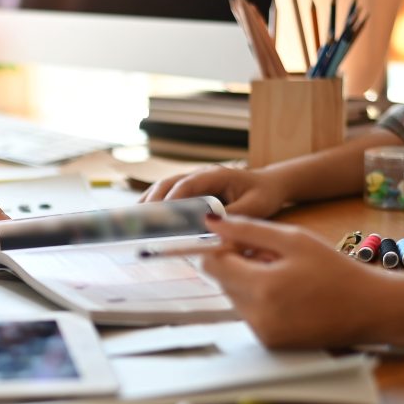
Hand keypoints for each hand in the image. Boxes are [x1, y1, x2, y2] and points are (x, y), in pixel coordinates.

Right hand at [141, 166, 287, 217]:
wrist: (269, 185)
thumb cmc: (263, 195)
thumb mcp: (255, 207)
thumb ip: (234, 217)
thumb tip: (213, 229)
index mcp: (216, 175)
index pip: (187, 184)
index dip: (172, 199)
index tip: (162, 216)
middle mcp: (200, 175)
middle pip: (168, 184)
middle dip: (153, 202)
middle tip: (141, 221)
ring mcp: (194, 181)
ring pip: (164, 188)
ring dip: (149, 203)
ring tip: (134, 221)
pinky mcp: (191, 191)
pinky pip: (168, 196)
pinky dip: (155, 206)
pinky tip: (143, 220)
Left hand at [200, 215, 390, 348]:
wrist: (371, 310)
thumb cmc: (336, 271)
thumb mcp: (295, 240)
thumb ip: (249, 230)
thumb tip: (211, 222)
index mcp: (262, 287)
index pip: (212, 265)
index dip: (222, 248)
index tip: (241, 242)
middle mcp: (257, 315)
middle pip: (222, 282)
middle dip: (238, 266)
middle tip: (271, 258)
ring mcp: (262, 333)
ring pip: (234, 298)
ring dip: (248, 283)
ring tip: (284, 276)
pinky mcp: (269, 343)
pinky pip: (249, 315)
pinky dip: (260, 302)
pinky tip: (288, 295)